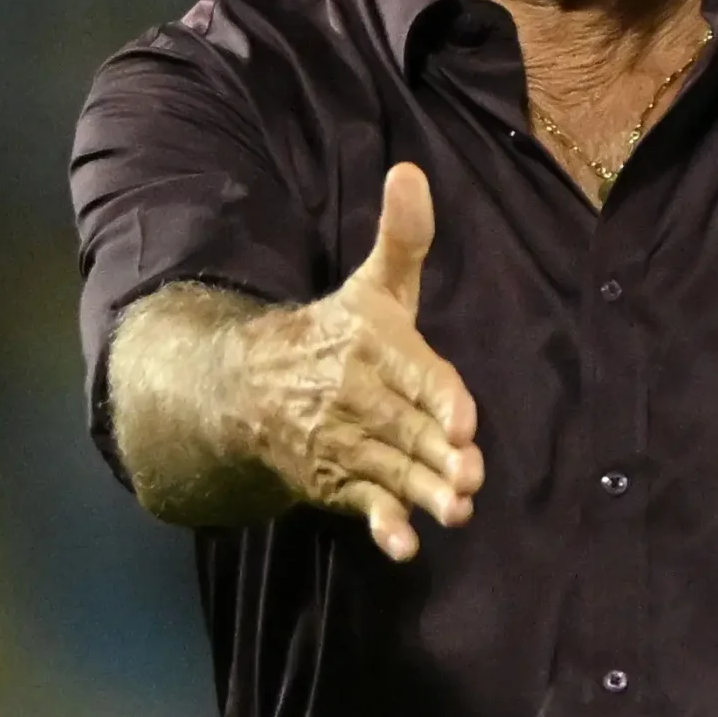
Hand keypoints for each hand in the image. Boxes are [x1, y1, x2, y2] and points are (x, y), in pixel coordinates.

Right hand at [215, 163, 483, 558]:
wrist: (247, 385)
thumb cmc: (337, 333)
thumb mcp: (373, 285)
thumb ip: (403, 238)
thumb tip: (412, 171)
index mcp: (371, 345)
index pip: (414, 372)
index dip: (439, 396)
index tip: (465, 422)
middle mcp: (356, 396)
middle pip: (406, 429)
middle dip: (438, 454)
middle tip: (470, 474)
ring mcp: (343, 443)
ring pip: (390, 470)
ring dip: (421, 492)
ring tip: (456, 507)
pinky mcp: (334, 481)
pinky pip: (359, 505)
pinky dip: (380, 526)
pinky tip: (404, 544)